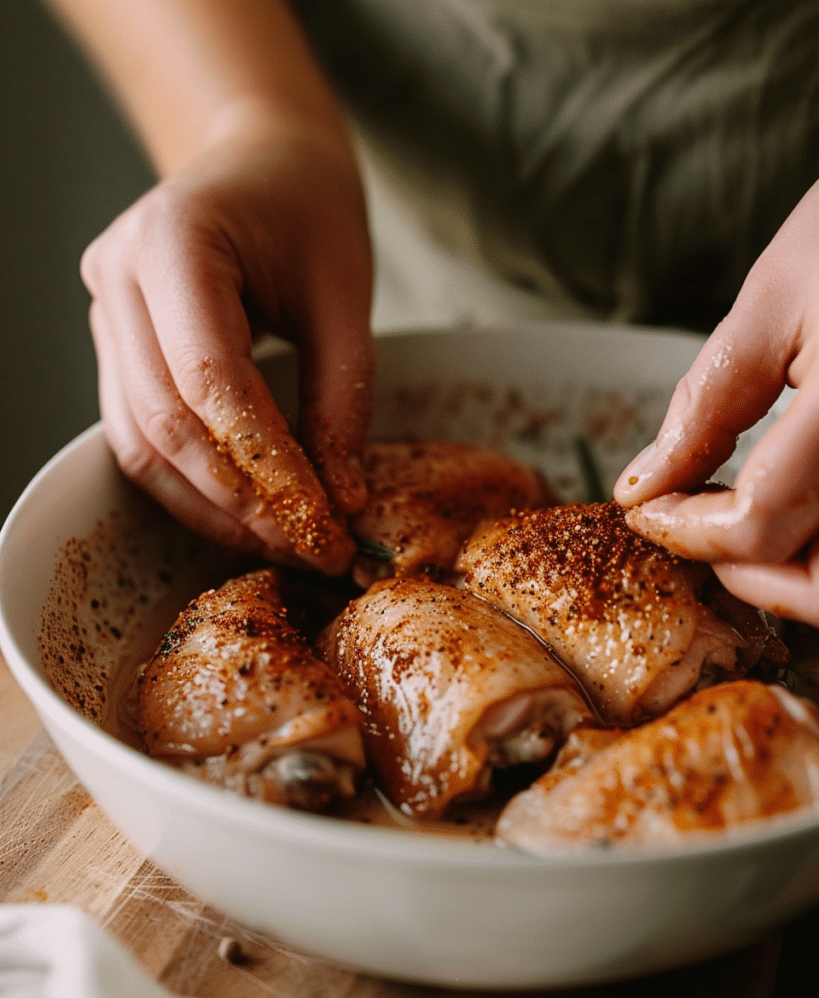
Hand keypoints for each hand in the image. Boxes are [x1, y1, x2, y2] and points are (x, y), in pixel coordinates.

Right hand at [81, 115, 373, 573]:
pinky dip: (191, 485)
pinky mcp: (114, 347)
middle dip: (241, 501)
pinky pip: (139, 436)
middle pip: (166, 422)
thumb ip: (343, 396)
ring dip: (212, 507)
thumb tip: (342, 500)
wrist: (263, 161)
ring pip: (140, 443)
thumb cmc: (309, 210)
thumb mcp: (344, 293)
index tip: (323, 522)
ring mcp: (104, 312)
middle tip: (310, 546)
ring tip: (283, 543)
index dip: (266, 464)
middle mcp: (118, 275)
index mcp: (174, 240)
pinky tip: (245, 513)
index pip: (211, 379)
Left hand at [614, 180, 818, 624]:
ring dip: (791, 577)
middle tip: (691, 530)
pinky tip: (789, 509)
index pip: (760, 523)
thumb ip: (705, 407)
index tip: (646, 509)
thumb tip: (643, 487)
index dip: (687, 531)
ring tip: (738, 527)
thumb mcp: (770, 304)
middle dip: (742, 571)